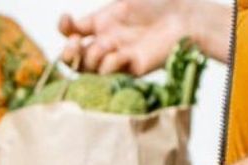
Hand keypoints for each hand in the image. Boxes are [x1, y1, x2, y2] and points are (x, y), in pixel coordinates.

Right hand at [60, 0, 193, 74]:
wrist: (183, 18)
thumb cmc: (157, 4)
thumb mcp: (123, 0)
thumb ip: (103, 6)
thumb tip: (76, 14)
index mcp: (101, 25)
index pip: (70, 32)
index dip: (64, 27)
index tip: (67, 18)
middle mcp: (104, 43)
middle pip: (73, 58)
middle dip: (68, 53)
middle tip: (76, 43)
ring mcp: (114, 58)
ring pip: (87, 68)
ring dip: (91, 57)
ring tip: (106, 44)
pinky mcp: (128, 70)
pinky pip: (109, 73)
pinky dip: (110, 64)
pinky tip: (122, 53)